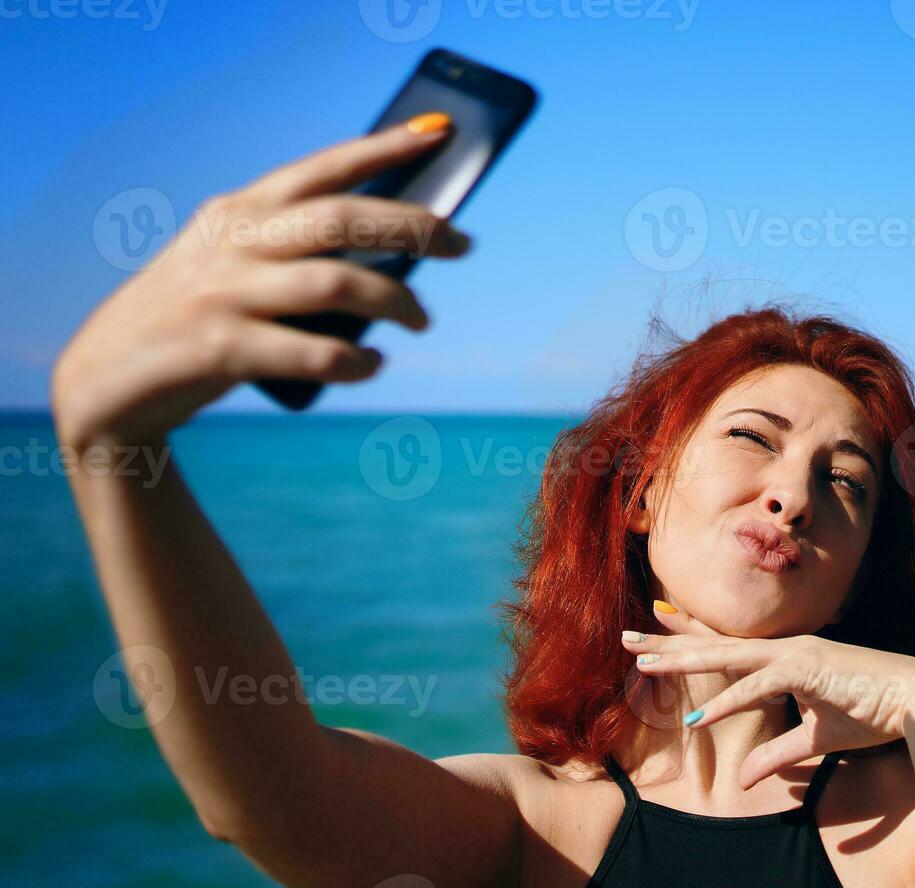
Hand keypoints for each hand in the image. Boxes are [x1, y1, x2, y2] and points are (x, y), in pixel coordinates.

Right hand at [51, 113, 471, 449]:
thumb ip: (293, 248)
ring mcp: (224, 293)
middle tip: (462, 244)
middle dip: (414, 227)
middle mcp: (234, 241)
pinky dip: (355, 363)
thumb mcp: (234, 263)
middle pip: (343, 218)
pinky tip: (372, 366)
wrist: (106, 381)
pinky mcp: (218, 349)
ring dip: (395, 302)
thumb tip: (397, 255)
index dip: (385, 148)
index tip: (439, 133)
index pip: (324, 168)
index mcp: (241, 211)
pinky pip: (311, 354)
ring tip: (422, 320)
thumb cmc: (198, 316)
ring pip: (336, 284)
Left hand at [621, 603, 914, 788]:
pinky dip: (727, 703)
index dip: (688, 637)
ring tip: (644, 665)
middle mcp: (784, 650)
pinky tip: (697, 720)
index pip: (726, 646)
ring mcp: (795, 656)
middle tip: (627, 636)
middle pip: (714, 644)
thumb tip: (745, 778)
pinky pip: (758, 688)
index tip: (654, 628)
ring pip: (727, 656)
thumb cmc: (871, 715)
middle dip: (669, 642)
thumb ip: (778, 755)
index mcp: (785, 659)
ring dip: (684, 661)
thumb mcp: (815, 742)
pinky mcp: (808, 671)